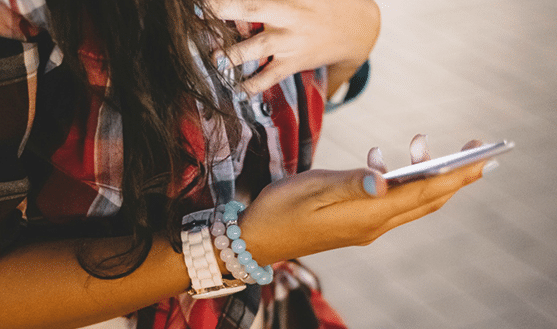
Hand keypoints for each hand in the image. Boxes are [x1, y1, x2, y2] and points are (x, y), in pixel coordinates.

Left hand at [206, 0, 380, 94]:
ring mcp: (289, 40)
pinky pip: (269, 76)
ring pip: (257, 46)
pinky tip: (235, 90)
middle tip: (199, 11)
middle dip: (223, 9)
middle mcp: (285, 13)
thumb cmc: (322, 4)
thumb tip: (241, 2)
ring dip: (233, 54)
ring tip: (213, 59)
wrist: (357, 29)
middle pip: (250, 8)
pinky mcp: (293, 62)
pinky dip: (252, 85)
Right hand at [239, 135, 486, 263]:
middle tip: (480, 152)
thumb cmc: (281, 210)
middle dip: (458, 176)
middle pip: (428, 200)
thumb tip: (385, 179)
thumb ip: (351, 183)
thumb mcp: (313, 189)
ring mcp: (366, 228)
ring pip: (412, 202)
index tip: (485, 160)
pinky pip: (391, 204)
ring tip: (422, 144)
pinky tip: (381, 162)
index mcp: (369, 215)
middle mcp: (375, 225)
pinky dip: (399, 183)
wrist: (255, 240)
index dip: (458, 175)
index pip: (425, 192)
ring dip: (426, 176)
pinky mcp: (356, 225)